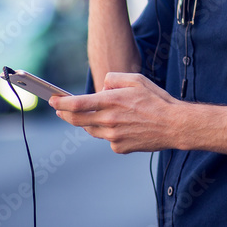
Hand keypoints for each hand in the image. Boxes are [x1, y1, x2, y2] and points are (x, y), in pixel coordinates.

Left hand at [49, 72, 181, 153]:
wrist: (174, 125)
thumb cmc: (156, 99)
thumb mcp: (136, 79)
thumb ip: (114, 78)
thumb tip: (101, 86)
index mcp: (112, 101)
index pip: (77, 104)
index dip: (61, 103)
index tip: (53, 101)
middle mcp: (109, 120)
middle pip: (77, 120)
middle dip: (64, 114)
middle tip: (59, 110)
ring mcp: (113, 136)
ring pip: (90, 130)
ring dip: (86, 123)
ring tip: (89, 115)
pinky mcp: (119, 148)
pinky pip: (106, 139)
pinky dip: (108, 132)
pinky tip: (120, 126)